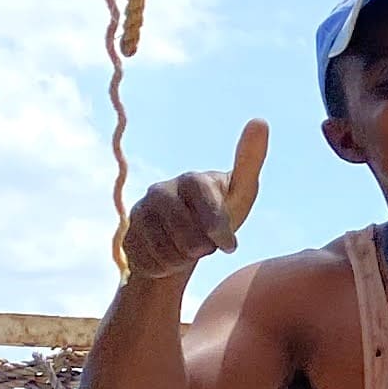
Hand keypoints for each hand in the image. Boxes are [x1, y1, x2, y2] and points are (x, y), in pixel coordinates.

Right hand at [119, 120, 265, 280]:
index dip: (217, 225)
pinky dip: (166, 269)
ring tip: (189, 249)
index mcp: (191, 180)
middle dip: (203, 249)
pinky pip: (150, 263)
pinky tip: (170, 257)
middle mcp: (160, 191)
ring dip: (185, 260)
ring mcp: (140, 213)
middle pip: (187, 235)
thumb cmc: (220, 214)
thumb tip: (260, 120)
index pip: (203, 199)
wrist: (185, 241)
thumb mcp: (240, 194)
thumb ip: (249, 162)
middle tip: (208, 245)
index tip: (230, 245)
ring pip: (167, 252)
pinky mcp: (127, 236)